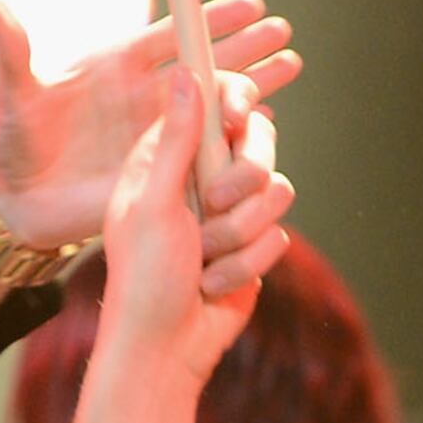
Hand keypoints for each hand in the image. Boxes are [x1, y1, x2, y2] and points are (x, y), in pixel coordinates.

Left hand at [0, 0, 301, 293]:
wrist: (20, 211)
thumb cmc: (13, 151)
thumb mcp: (16, 99)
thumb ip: (14, 51)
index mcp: (119, 69)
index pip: (174, 37)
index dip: (211, 21)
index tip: (251, 7)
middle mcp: (146, 97)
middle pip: (207, 66)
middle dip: (247, 49)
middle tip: (282, 35)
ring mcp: (160, 136)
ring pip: (218, 107)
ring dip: (254, 87)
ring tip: (289, 68)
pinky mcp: (165, 174)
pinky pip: (212, 155)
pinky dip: (240, 142)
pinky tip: (267, 128)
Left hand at [94, 75, 272, 380]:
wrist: (164, 349)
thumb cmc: (144, 279)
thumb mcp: (154, 203)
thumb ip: (176, 140)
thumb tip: (187, 74)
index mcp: (168, 158)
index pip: (215, 103)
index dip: (234, 101)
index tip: (237, 116)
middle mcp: (202, 178)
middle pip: (259, 141)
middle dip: (244, 177)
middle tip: (215, 205)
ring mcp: (231, 212)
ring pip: (275, 190)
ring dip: (240, 234)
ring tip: (205, 260)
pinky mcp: (253, 246)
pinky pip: (278, 235)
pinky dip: (247, 264)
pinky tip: (214, 285)